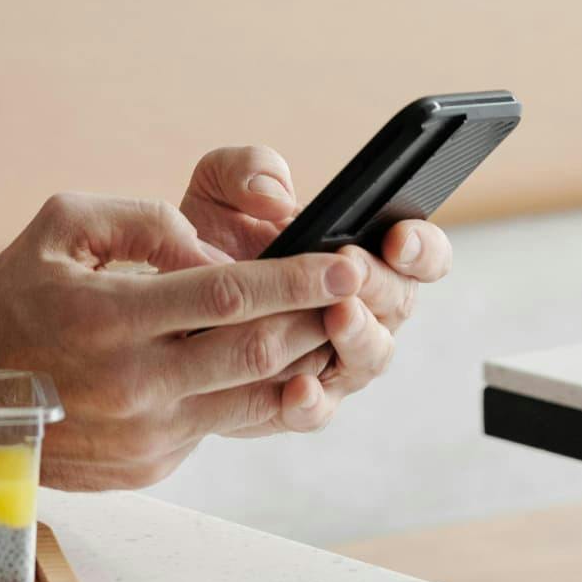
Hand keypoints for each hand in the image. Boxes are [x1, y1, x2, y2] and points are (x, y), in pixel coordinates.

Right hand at [0, 193, 365, 489]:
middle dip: (317, 319)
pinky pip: (217, 423)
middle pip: (256, 354)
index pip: (226, 297)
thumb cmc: (14, 298)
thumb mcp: (62, 226)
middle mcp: (133, 383)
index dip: (294, 279)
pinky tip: (266, 362)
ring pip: (251, 399)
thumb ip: (143, 220)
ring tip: (328, 327)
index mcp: (109, 317)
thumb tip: (212, 248)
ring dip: (300, 363)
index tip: (342, 262)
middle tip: (358, 293)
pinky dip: (251, 393)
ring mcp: (145, 433)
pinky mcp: (150, 465)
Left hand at [178, 145, 455, 437]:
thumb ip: (248, 169)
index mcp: (358, 255)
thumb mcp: (218, 189)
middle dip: (383, 285)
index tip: (398, 236)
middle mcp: (358, 308)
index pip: (418, 253)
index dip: (421, 246)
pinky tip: (299, 388)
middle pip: (399, 303)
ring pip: (370, 358)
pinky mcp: (293, 402)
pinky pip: (316, 411)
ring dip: (359, 337)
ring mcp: (331, 359)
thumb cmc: (202, 240)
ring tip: (336, 316)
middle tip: (354, 268)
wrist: (160, 302)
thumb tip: (276, 196)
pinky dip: (312, 403)